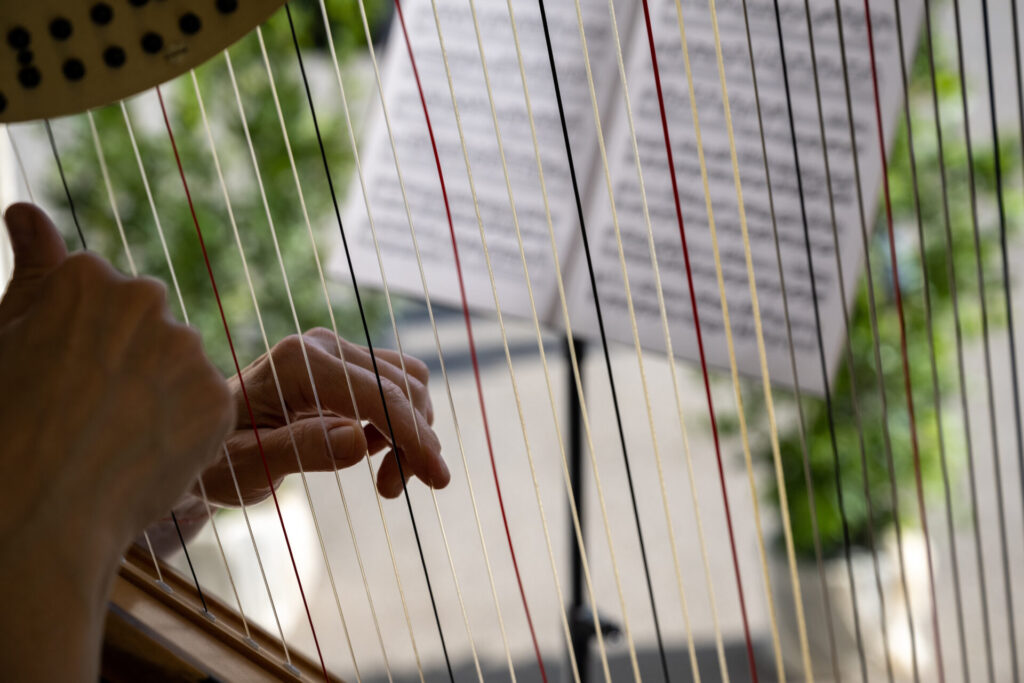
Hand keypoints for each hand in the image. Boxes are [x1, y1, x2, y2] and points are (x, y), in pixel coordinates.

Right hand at [0, 204, 233, 679]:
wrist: (34, 512)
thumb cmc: (6, 425)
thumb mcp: (4, 336)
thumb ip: (31, 271)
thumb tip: (26, 212)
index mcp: (88, 276)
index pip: (103, 300)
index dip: (81, 348)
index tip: (61, 382)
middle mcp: (145, 299)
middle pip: (147, 328)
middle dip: (127, 363)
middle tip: (87, 414)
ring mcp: (186, 349)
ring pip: (179, 369)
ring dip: (159, 395)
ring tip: (112, 441)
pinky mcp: (218, 399)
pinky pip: (205, 410)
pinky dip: (184, 432)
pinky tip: (142, 457)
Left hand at [196, 327, 448, 505]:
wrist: (203, 448)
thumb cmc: (216, 461)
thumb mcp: (250, 467)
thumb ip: (304, 450)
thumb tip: (360, 441)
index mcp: (298, 363)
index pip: (378, 395)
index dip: (414, 438)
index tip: (439, 480)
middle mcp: (323, 345)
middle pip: (403, 387)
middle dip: (413, 442)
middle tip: (391, 492)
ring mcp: (336, 351)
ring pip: (408, 384)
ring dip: (410, 433)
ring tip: (385, 482)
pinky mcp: (345, 365)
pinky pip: (396, 387)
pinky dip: (400, 424)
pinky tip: (374, 454)